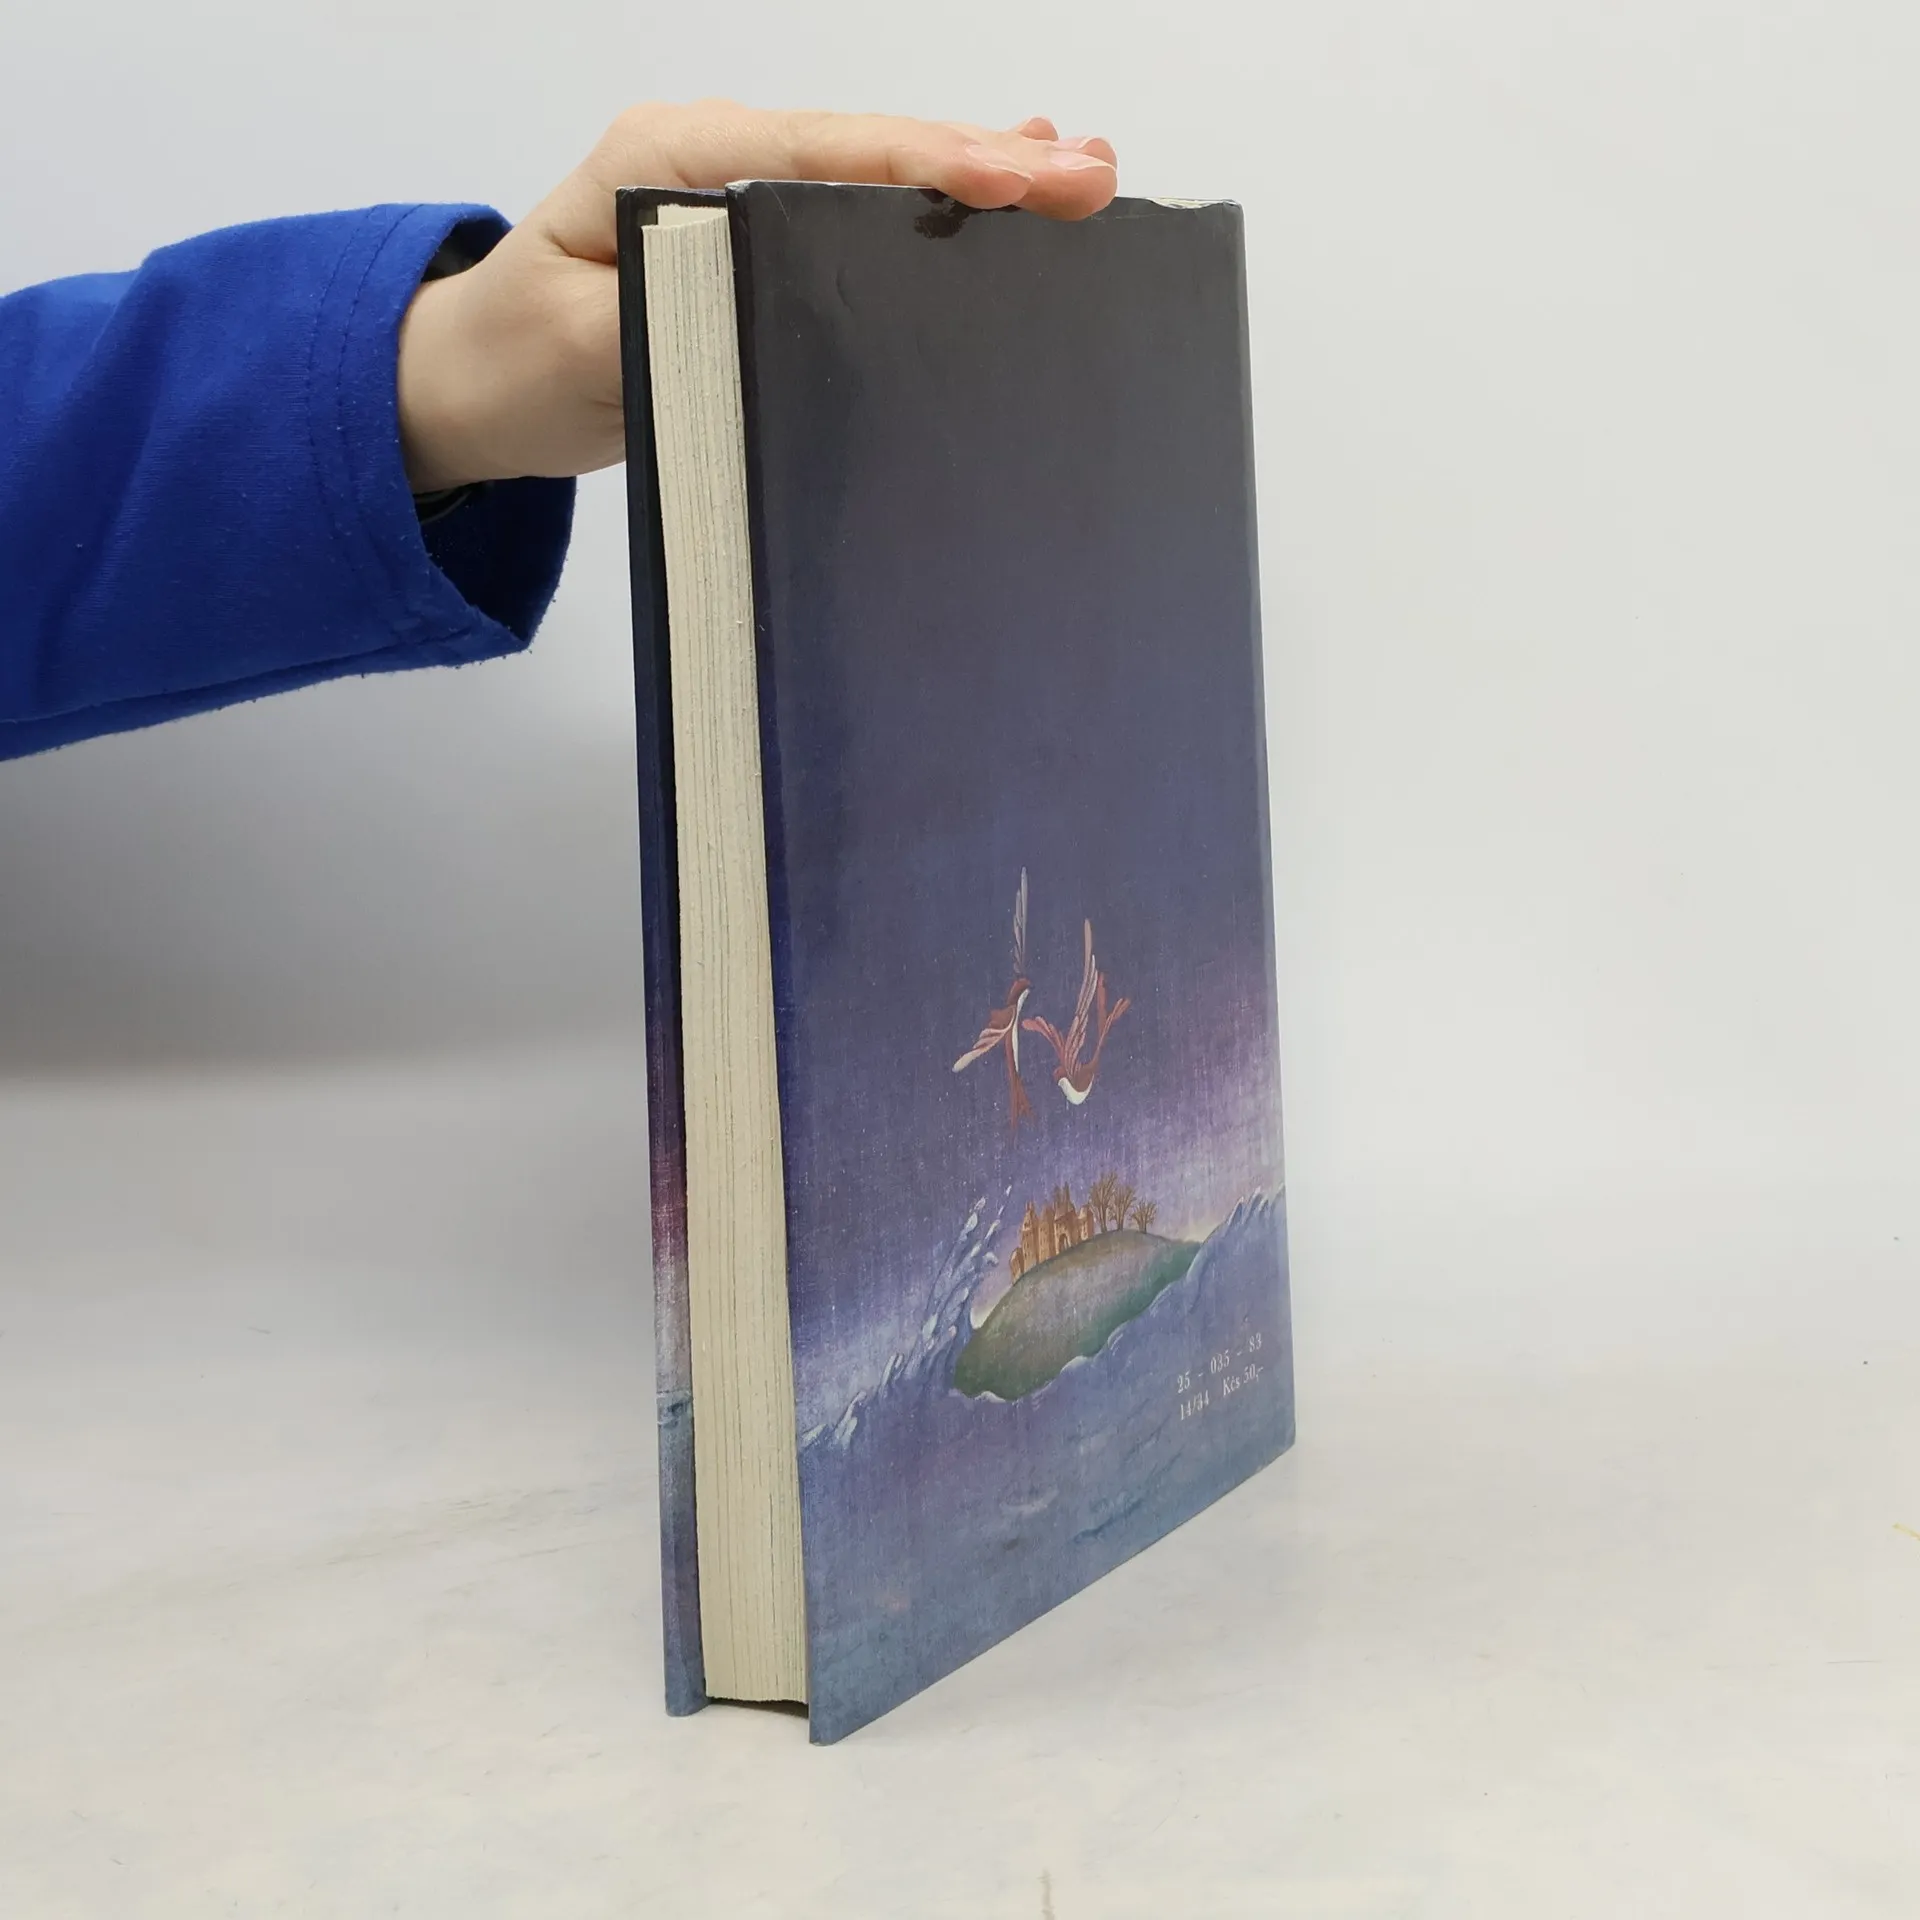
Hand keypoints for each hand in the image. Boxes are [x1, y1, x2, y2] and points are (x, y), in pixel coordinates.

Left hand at [397, 101, 1118, 491]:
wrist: (472, 381)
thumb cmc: (516, 358)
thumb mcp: (582, 346)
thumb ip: (673, 309)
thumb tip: (772, 293)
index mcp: (670, 161)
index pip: (822, 152)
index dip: (926, 164)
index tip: (1013, 176)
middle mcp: (715, 160)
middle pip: (871, 149)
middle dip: (986, 158)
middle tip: (1093, 174)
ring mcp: (740, 198)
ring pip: (879, 175)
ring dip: (981, 171)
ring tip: (1081, 170)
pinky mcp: (756, 246)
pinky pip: (859, 216)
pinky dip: (937, 206)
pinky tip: (1005, 189)